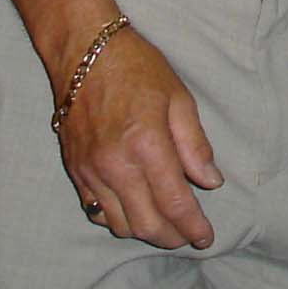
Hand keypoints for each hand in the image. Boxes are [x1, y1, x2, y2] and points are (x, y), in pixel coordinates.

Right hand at [57, 29, 222, 249]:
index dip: (193, 227)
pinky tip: (134, 210)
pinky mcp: (75, 170)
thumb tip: (212, 183)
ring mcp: (91, 171)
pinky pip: (96, 211)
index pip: (175, 203)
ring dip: (146, 231)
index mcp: (147, 145)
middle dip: (172, 238)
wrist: (84, 51)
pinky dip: (118, 220)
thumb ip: (195, 145)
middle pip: (147, 224)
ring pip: (120, 224)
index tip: (206, 238)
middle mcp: (115, 165)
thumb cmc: (137, 68)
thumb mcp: (178, 98)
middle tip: (189, 236)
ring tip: (166, 225)